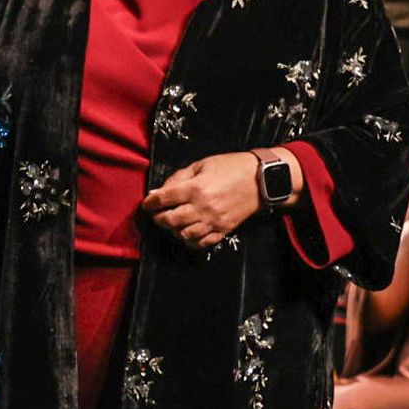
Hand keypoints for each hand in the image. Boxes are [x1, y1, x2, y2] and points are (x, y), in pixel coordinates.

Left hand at [141, 152, 261, 250]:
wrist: (261, 180)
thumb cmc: (231, 167)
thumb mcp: (201, 164)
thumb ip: (178, 178)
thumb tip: (158, 190)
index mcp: (196, 188)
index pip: (164, 199)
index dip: (150, 202)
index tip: (146, 203)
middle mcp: (203, 207)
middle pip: (170, 220)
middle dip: (158, 218)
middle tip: (157, 214)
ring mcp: (214, 221)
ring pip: (184, 234)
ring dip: (173, 230)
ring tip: (172, 223)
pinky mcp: (224, 230)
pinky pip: (202, 243)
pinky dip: (190, 241)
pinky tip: (186, 233)